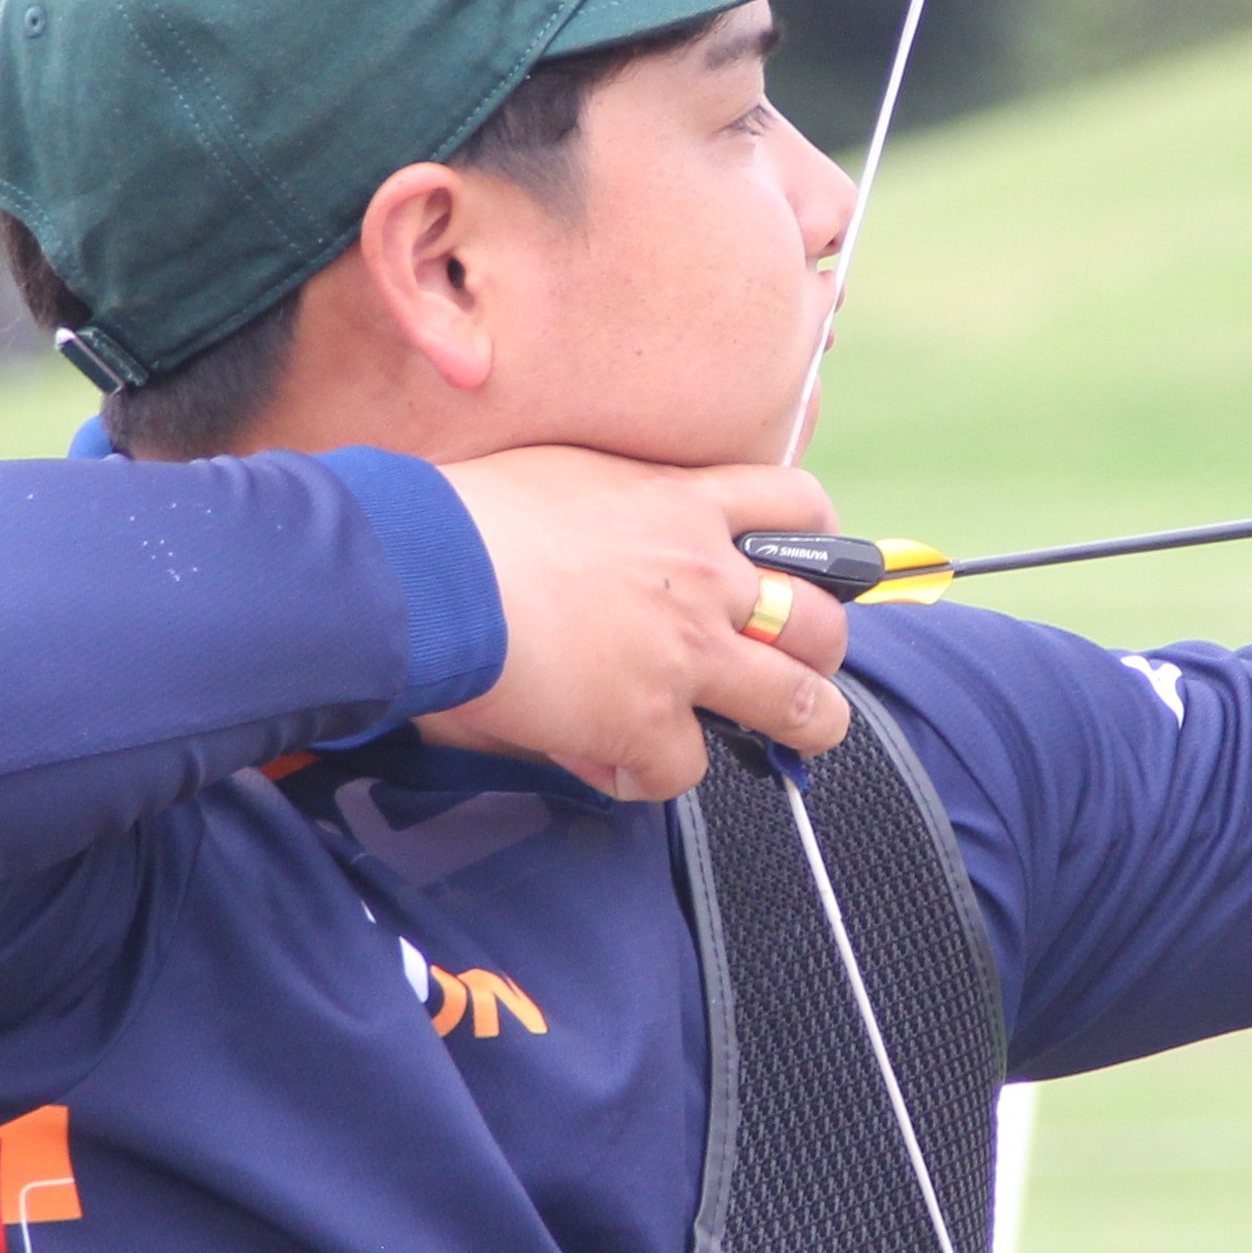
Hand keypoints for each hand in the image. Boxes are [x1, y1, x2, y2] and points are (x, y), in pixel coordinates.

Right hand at [418, 446, 852, 800]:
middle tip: (798, 666)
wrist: (429, 571)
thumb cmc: (468, 516)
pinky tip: (617, 764)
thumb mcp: (566, 477)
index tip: (807, 564)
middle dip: (822, 651)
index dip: (819, 540)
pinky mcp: (646, 721)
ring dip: (801, 725)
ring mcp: (684, 655)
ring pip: (798, 705)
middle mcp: (704, 579)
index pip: (796, 506)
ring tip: (783, 739)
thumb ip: (617, 512)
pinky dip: (654, 775)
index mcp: (684, 505)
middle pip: (819, 622)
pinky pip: (685, 771)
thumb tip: (613, 559)